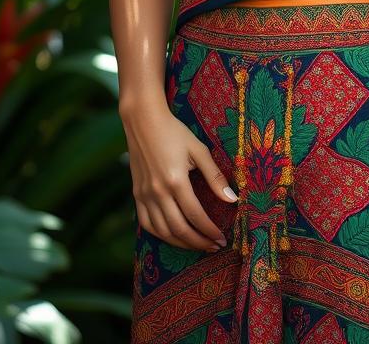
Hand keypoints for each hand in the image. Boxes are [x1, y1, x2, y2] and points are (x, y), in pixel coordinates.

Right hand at [122, 99, 237, 251]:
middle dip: (198, 242)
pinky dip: (161, 235)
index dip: (210, 231)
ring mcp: (144, 195)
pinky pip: (147, 224)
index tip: (222, 238)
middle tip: (213, 247)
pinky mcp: (137, 195)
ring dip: (181, 243)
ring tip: (197, 245)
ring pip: (162, 231)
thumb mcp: (199, 150)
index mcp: (176, 181)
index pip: (196, 216)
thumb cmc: (174, 132)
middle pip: (179, 229)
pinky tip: (174, 236)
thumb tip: (232, 199)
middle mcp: (158, 192)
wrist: (143, 121)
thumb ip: (214, 176)